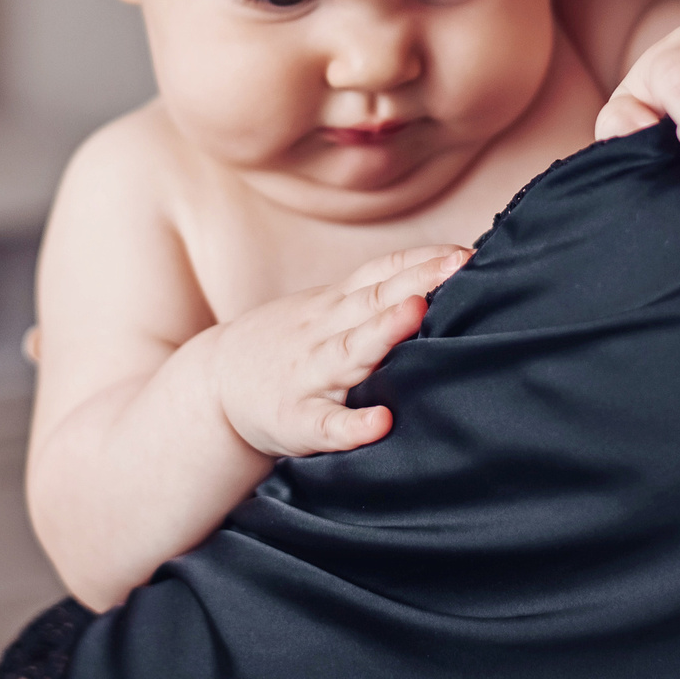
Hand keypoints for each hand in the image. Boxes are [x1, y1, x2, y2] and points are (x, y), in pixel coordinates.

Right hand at [206, 245, 469, 458]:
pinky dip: (352, 425)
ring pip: (349, 351)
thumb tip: (446, 281)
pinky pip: (325, 424)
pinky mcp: (295, 420)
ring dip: (383, 331)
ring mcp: (309, 375)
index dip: (422, 261)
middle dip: (417, 282)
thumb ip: (374, 298)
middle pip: (373, 301)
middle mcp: (324, 332)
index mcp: (335, 306)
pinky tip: (381, 424)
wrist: (214, 382)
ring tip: (415, 314)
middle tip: (457, 266)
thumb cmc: (288, 346)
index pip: (381, 273)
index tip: (465, 253)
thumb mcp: (324, 311)